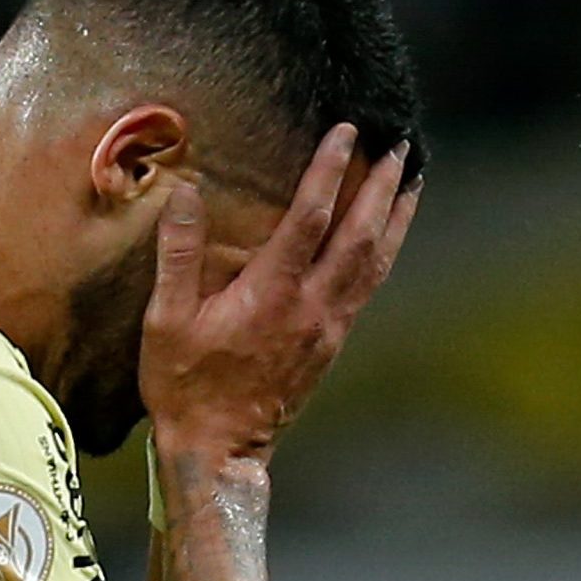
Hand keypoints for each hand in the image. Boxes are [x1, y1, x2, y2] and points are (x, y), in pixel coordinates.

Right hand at [139, 123, 420, 462]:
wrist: (218, 450)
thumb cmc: (184, 385)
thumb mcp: (166, 320)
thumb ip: (178, 254)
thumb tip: (184, 193)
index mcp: (271, 294)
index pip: (311, 217)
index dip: (330, 169)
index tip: (345, 130)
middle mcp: (311, 306)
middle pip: (361, 234)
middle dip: (383, 185)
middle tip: (401, 143)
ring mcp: (329, 327)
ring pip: (377, 261)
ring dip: (398, 216)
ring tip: (414, 179)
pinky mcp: (332, 343)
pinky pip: (370, 287)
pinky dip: (386, 252)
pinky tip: (391, 235)